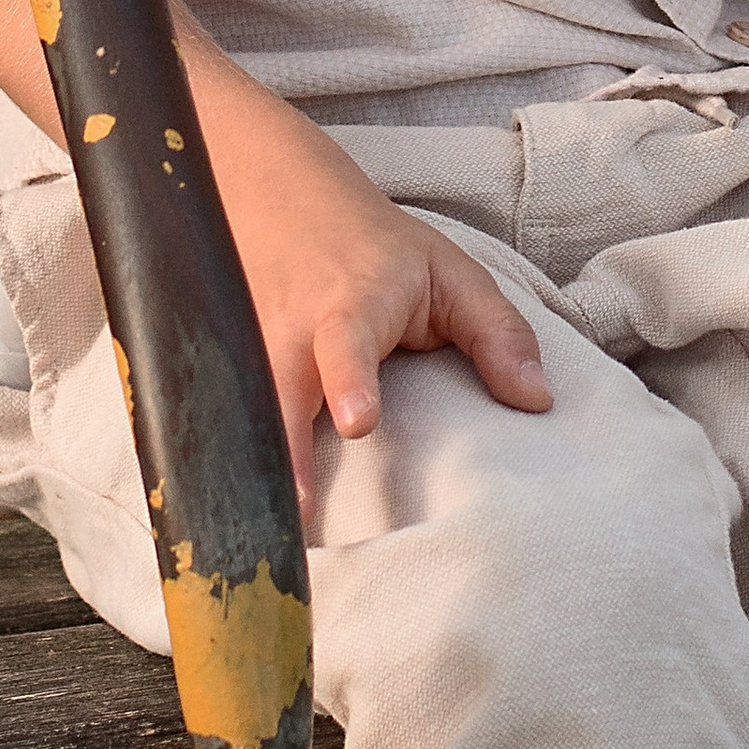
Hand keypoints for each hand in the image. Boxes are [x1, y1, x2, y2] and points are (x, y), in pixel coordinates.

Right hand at [200, 82, 552, 523]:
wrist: (276, 196)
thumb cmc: (379, 251)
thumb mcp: (451, 273)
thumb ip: (498, 333)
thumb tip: (539, 402)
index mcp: (350, 304)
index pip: (346, 344)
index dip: (348, 382)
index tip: (358, 421)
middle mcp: (287, 334)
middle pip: (274, 398)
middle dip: (280, 457)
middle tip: (295, 522)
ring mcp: (244, 357)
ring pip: (231, 421)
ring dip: (238, 482)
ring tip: (247, 552)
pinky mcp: (218, 376)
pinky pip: (209, 430)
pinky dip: (212, 477)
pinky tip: (220, 533)